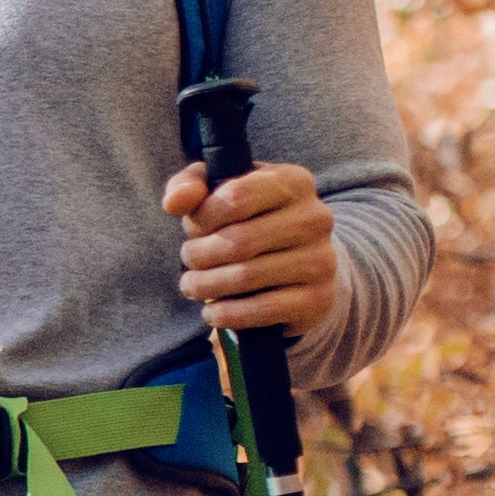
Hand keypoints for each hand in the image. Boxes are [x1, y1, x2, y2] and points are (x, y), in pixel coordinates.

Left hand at [164, 157, 345, 342]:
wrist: (300, 262)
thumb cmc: (247, 218)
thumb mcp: (218, 190)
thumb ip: (189, 186)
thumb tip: (173, 202)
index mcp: (293, 181)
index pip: (235, 197)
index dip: (202, 218)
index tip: (194, 229)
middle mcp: (315, 217)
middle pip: (237, 241)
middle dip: (199, 255)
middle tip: (189, 260)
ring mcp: (321, 259)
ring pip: (245, 277)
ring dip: (206, 285)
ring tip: (193, 285)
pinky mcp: (318, 298)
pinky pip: (261, 310)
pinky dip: (227, 314)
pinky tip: (213, 311)